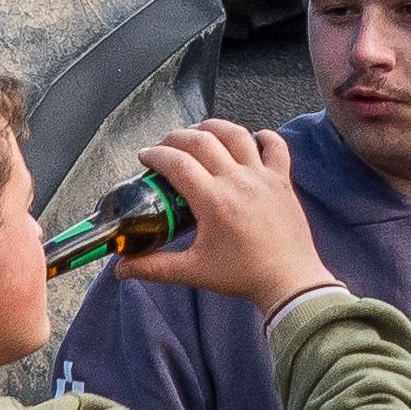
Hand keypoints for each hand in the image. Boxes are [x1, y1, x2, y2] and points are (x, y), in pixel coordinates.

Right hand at [121, 115, 329, 307]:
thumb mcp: (193, 271)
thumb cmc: (241, 275)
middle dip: (177, 137)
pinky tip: (251, 139)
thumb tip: (121, 269)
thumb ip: (154, 267)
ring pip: (236, 135)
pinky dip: (262, 137)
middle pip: (202, 141)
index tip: (144, 157)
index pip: (178, 163)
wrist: (289, 281)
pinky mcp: (282, 179)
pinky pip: (275, 146)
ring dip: (213, 128)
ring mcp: (263, 176)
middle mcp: (238, 180)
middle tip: (165, 146)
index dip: (156, 155)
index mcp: (213, 200)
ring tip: (198, 133)